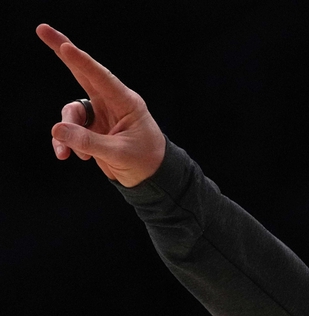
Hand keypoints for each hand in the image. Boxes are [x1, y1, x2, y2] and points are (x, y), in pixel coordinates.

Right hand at [37, 24, 165, 187]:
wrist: (151, 177)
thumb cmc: (144, 161)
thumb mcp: (119, 154)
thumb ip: (89, 142)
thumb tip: (57, 130)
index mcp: (126, 102)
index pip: (101, 77)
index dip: (82, 62)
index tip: (65, 46)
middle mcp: (111, 103)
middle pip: (82, 73)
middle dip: (63, 52)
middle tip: (42, 29)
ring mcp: (99, 113)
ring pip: (71, 112)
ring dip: (66, 132)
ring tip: (72, 153)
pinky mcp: (90, 127)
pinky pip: (69, 129)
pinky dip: (65, 142)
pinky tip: (68, 156)